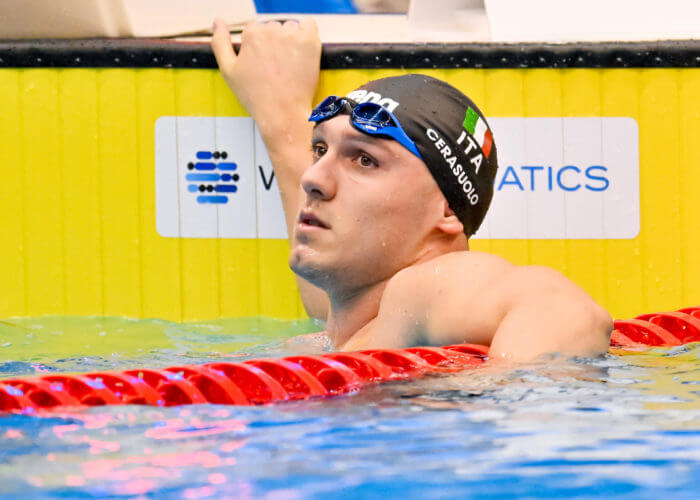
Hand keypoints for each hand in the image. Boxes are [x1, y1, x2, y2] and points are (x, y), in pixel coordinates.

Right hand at [211, 18, 320, 133]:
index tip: (262, 64)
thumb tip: (217, 22)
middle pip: (273, 28)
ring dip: (290, 40)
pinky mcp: (310, 43)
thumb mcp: (228, 71)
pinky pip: (309, 25)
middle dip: (274, 43)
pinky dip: (307, 34)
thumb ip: (220, 42)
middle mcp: (271, 31)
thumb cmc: (255, 96)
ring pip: (290, 28)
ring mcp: (292, 36)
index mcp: (251, 35)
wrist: (282, 113)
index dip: (258, 48)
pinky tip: (302, 52)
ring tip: (288, 64)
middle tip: (275, 68)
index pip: (255, 30)